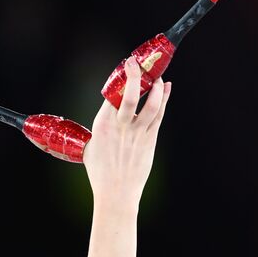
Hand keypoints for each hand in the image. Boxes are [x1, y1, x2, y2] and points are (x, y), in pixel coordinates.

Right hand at [81, 57, 170, 208]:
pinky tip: (167, 88)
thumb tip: (106, 118)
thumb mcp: (91, 146)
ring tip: (158, 76)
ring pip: (151, 104)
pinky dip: (164, 100)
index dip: (120, 77)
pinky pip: (159, 116)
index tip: (125, 65)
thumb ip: (100, 129)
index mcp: (102, 125)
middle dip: (136, 75)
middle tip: (138, 63)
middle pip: (130, 95)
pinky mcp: (150, 141)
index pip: (111, 94)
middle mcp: (121, 127)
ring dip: (156, 87)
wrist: (116, 193)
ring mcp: (137, 134)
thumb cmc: (100, 172)